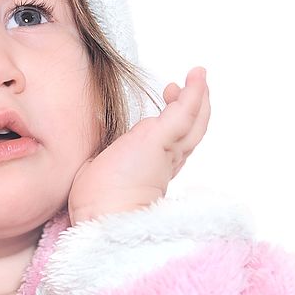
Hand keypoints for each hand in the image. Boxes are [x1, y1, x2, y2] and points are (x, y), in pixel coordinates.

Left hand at [67, 67, 209, 225]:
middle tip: (187, 86)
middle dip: (193, 108)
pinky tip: (197, 75)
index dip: (172, 122)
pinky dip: (193, 92)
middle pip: (191, 132)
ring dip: (197, 97)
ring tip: (198, 76)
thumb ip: (108, 158)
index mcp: (151, 172)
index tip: (167, 100)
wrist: (104, 220)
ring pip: (192, 122)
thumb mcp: (101, 173)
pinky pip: (183, 112)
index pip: (171, 145)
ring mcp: (166, 152)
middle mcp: (165, 163)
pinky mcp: (161, 142)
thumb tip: (101, 147)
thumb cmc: (96, 205)